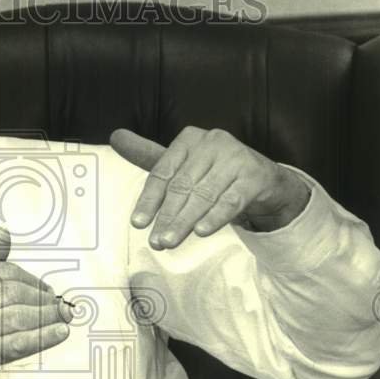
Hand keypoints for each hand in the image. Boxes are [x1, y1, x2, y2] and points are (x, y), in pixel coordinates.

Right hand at [0, 226, 71, 378]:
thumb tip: (5, 229)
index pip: (4, 273)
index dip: (32, 281)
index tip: (49, 291)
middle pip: (14, 294)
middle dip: (43, 300)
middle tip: (61, 307)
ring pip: (19, 317)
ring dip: (48, 317)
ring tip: (64, 319)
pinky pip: (18, 342)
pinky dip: (44, 337)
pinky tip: (61, 333)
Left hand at [110, 126, 310, 248]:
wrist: (263, 181)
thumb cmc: (215, 173)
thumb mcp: (181, 165)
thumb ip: (148, 155)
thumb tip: (115, 137)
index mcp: (189, 139)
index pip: (163, 172)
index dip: (148, 200)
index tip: (137, 223)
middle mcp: (213, 143)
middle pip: (182, 186)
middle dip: (166, 216)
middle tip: (155, 241)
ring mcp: (236, 158)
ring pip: (204, 195)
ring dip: (185, 221)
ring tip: (170, 241)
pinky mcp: (255, 176)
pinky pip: (231, 200)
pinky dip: (215, 217)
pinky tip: (201, 231)